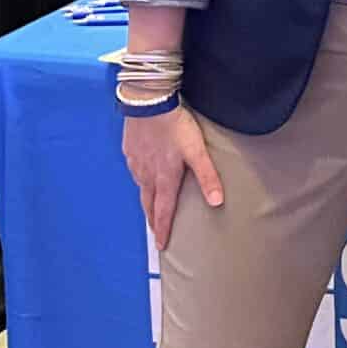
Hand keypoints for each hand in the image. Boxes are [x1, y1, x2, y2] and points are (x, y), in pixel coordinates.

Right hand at [122, 103, 223, 250]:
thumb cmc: (175, 125)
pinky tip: (142, 174)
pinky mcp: (129, 149)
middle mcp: (147, 174)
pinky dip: (139, 179)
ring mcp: (136, 161)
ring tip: (150, 206)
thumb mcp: (196, 151)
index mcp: (164, 177)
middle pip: (148, 203)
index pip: (164, 210)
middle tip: (155, 232)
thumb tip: (217, 202)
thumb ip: (207, 176)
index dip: (163, 229)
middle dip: (152, 219)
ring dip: (145, 199)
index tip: (161, 246)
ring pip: (140, 186)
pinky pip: (134, 170)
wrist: (148, 102)